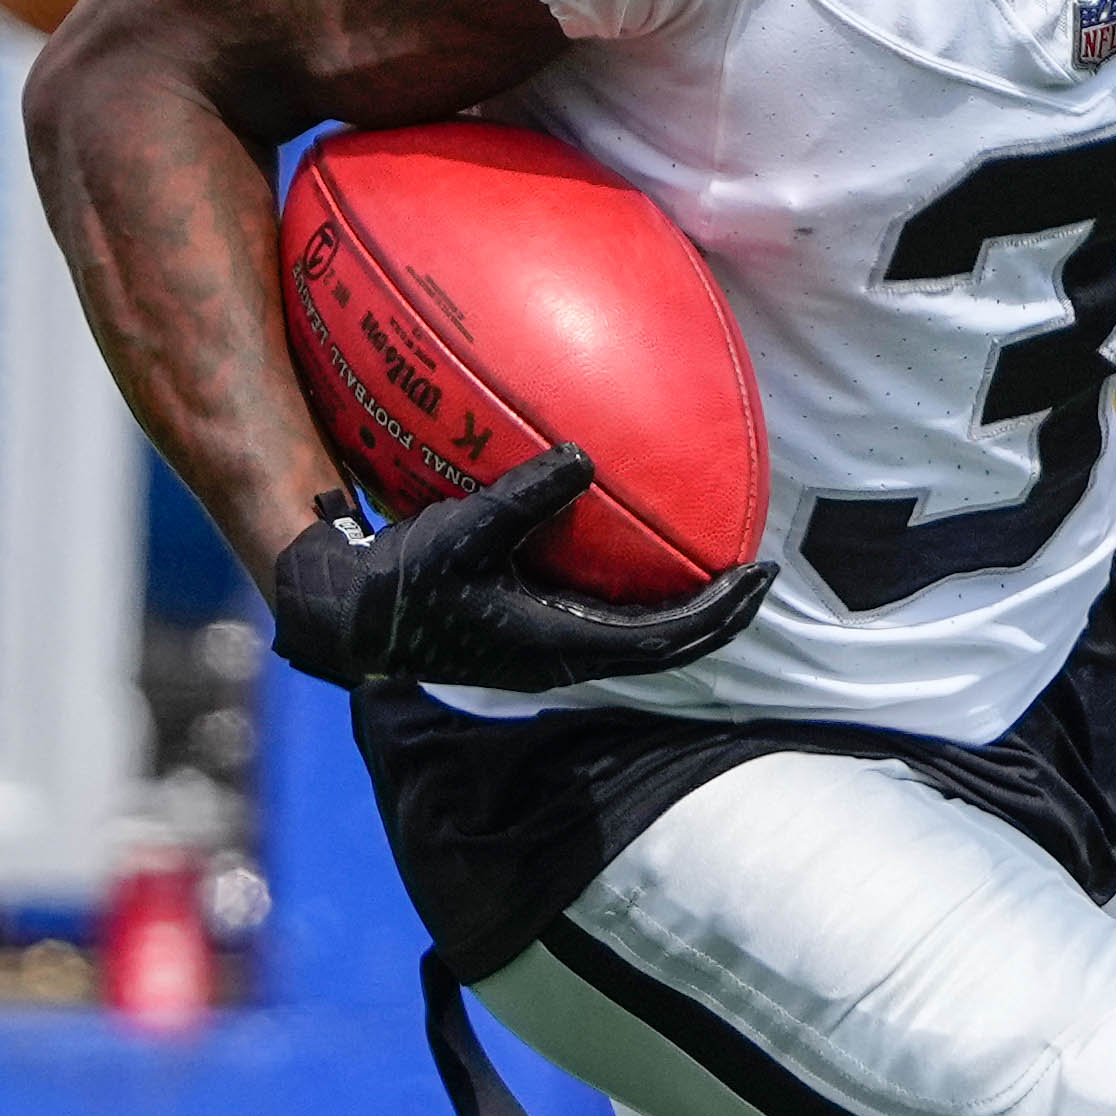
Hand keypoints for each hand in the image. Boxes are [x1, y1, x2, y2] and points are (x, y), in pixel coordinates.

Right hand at [261, 443, 775, 693]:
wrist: (353, 616)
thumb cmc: (404, 582)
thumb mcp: (462, 532)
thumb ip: (524, 498)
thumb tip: (585, 459)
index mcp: (561, 646)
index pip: (667, 640)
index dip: (720, 612)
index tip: (759, 574)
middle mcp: (567, 656)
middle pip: (671, 648)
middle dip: (721, 615)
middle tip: (762, 571)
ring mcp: (553, 650)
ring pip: (644, 639)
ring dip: (688, 610)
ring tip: (721, 567)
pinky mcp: (536, 634)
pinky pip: (612, 620)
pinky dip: (646, 597)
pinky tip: (647, 554)